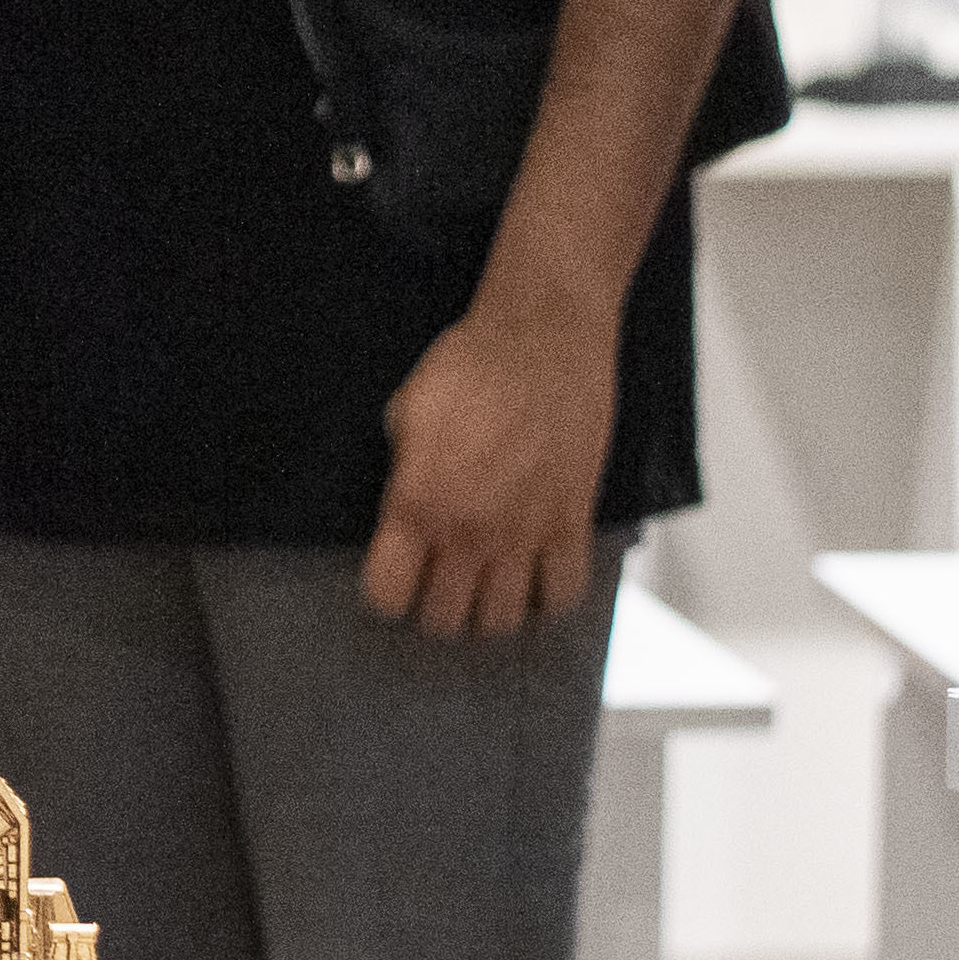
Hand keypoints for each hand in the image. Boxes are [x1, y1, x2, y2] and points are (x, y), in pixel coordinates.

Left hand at [365, 291, 617, 639]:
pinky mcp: (573, 521)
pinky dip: (548, 599)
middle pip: (444, 619)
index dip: (385, 594)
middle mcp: (469, 530)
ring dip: (488, 613)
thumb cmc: (470, 365)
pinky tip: (534, 580)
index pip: (387, 594)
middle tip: (438, 587)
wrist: (544, 339)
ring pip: (503, 620)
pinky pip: (564, 593)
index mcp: (417, 503)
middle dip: (434, 609)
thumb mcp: (407, 415)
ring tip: (483, 588)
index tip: (392, 581)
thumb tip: (403, 510)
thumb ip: (401, 475)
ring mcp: (525, 531)